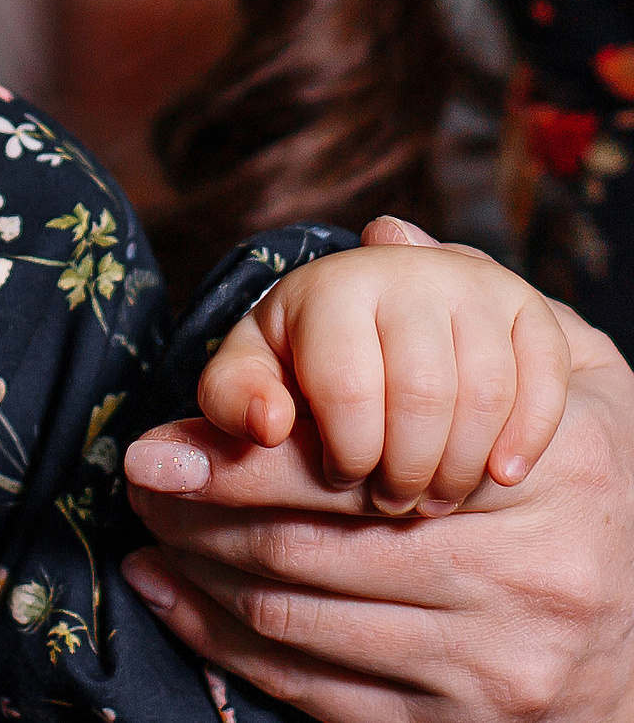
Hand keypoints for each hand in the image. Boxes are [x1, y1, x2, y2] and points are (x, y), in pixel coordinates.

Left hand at [122, 220, 633, 722]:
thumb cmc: (587, 490)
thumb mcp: (572, 379)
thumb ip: (483, 298)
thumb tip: (386, 227)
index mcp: (559, 472)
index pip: (358, 462)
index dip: (237, 458)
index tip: (150, 444)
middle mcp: (533, 572)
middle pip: (311, 544)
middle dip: (198, 512)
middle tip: (138, 482)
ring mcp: (498, 659)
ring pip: (298, 616)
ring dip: (199, 573)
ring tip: (149, 531)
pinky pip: (310, 688)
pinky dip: (222, 641)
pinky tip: (169, 596)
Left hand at [200, 220, 571, 512]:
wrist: (397, 313)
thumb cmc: (309, 356)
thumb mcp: (257, 369)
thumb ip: (234, 397)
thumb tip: (246, 432)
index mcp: (335, 283)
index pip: (346, 386)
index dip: (342, 451)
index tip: (338, 476)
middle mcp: (413, 272)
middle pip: (421, 398)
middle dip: (402, 471)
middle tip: (390, 504)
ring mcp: (482, 291)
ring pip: (485, 397)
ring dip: (458, 468)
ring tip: (432, 498)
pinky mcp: (539, 315)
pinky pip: (544, 386)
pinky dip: (525, 440)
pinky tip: (500, 476)